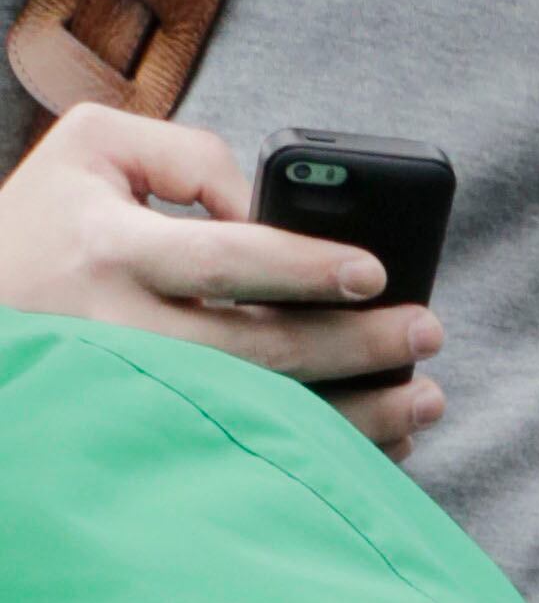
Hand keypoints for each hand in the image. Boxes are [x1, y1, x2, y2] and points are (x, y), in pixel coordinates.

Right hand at [0, 104, 443, 444]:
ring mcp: (141, 400)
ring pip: (266, 416)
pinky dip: (321, 453)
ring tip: (425, 396)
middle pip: (262, 351)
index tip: (377, 272)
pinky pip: (253, 455)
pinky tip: (379, 442)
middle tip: (429, 332)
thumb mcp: (91, 146)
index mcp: (110, 249)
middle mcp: (125, 333)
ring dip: (357, 415)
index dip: (307, 268)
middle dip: (358, 345)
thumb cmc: (44, 220)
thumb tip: (269, 211)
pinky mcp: (155, 440)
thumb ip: (188, 157)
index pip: (226, 260)